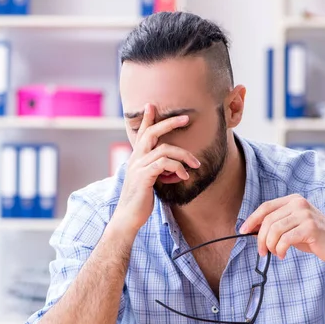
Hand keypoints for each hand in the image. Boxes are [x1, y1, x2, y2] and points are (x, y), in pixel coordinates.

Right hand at [110, 103, 200, 236]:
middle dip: (169, 123)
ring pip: (164, 149)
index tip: (151, 105)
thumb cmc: (140, 201)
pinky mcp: (144, 177)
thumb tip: (175, 167)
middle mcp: (136, 159)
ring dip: (184, 155)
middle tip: (186, 118)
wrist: (128, 218)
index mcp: (136, 158)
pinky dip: (178, 168)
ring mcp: (138, 167)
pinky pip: (164, 164)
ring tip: (196, 164)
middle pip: (152, 133)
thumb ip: (158, 170)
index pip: (141, 133)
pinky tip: (185, 176)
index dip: (147, 119)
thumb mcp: (150, 181)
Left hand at [239, 194, 324, 265]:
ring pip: (275, 230)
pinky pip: (285, 240)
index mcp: (294, 200)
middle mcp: (299, 204)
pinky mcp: (310, 228)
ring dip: (270, 246)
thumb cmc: (314, 238)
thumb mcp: (292, 227)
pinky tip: (283, 255)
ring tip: (275, 253)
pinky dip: (280, 250)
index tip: (243, 230)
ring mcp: (305, 215)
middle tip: (262, 251)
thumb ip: (276, 224)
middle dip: (260, 238)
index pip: (266, 207)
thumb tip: (252, 229)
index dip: (252, 219)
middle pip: (268, 220)